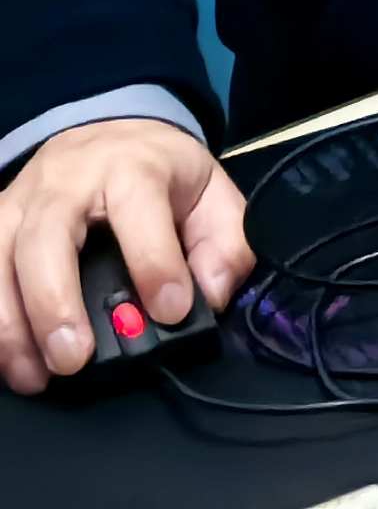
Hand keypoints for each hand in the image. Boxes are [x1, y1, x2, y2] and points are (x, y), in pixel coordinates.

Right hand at [0, 118, 248, 394]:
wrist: (111, 134)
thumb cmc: (162, 174)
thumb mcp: (212, 195)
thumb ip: (224, 246)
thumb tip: (211, 298)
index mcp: (131, 169)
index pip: (138, 213)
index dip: (155, 264)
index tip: (170, 312)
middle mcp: (65, 184)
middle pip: (45, 241)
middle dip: (55, 304)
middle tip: (74, 360)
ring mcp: (20, 203)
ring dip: (10, 322)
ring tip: (34, 375)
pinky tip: (7, 356)